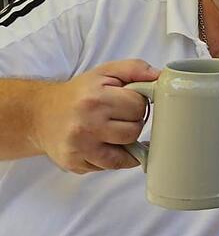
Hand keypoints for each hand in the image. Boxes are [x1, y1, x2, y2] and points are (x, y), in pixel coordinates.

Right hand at [32, 59, 159, 173]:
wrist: (40, 114)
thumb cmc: (79, 94)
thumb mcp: (105, 72)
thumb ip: (135, 69)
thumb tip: (161, 76)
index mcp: (95, 98)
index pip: (138, 106)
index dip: (136, 104)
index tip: (126, 102)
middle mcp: (86, 124)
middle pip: (134, 130)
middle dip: (132, 123)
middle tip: (117, 117)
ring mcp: (80, 147)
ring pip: (127, 152)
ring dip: (125, 142)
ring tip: (112, 131)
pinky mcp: (76, 163)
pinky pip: (112, 166)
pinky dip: (115, 158)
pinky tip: (108, 145)